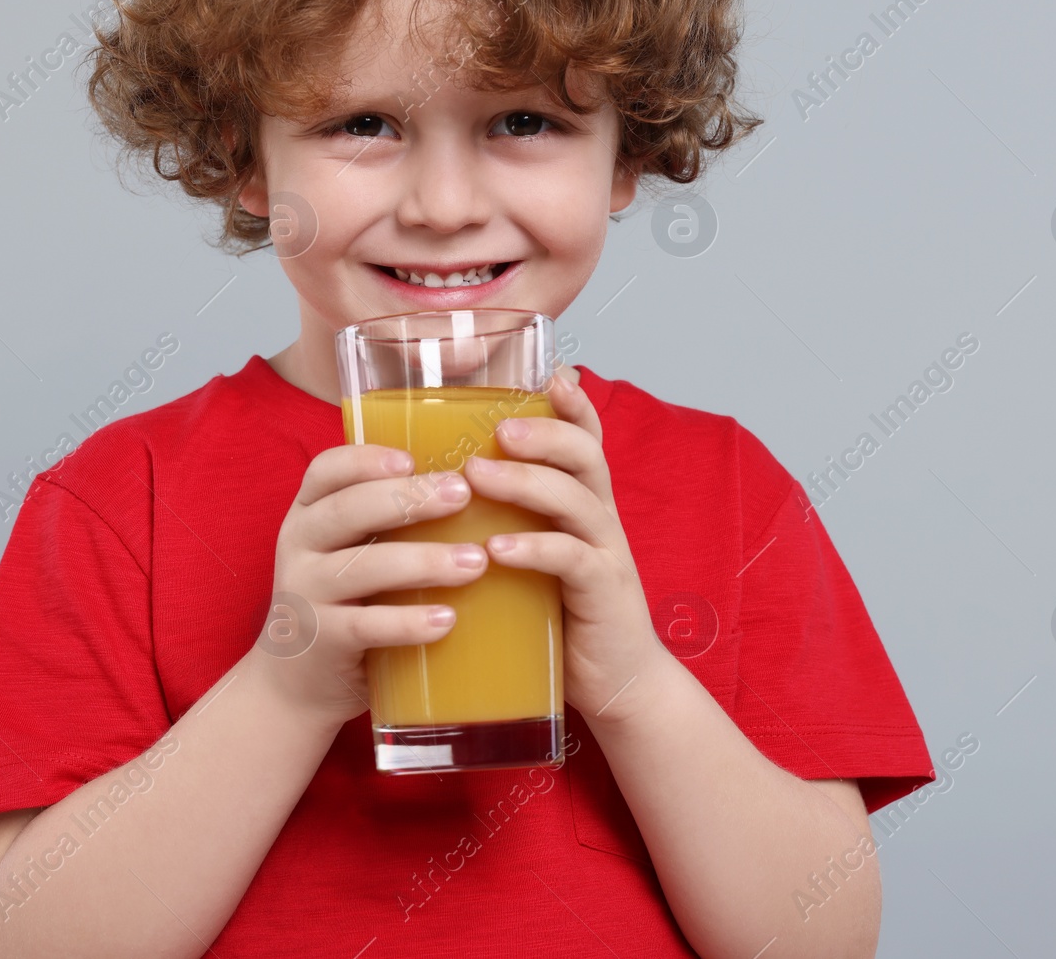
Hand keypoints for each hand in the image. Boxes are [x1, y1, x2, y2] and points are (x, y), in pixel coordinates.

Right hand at [257, 445, 486, 725]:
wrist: (298, 683)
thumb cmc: (345, 601)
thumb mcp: (351, 551)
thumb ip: (390, 521)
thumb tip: (481, 485)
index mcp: (310, 513)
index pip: (326, 470)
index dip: (366, 459)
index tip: (412, 458)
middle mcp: (300, 546)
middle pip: (348, 509)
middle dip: (408, 498)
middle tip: (463, 494)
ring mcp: (306, 594)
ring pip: (363, 567)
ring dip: (423, 561)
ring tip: (476, 562)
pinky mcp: (322, 641)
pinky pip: (366, 626)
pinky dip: (407, 622)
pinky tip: (447, 619)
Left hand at [461, 366, 669, 722]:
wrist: (615, 684)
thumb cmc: (561, 616)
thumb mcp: (537, 557)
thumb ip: (508, 520)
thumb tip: (441, 488)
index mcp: (585, 503)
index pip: (586, 438)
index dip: (573, 403)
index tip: (549, 372)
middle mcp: (601, 519)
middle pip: (584, 455)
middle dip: (542, 432)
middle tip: (496, 429)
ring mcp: (606, 555)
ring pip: (575, 500)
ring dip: (525, 482)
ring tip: (477, 476)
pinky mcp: (602, 595)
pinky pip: (572, 562)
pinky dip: (535, 550)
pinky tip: (498, 549)